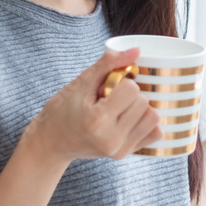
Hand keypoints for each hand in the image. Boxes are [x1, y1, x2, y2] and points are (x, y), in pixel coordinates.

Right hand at [21, 47, 162, 164]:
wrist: (50, 143)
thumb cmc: (61, 111)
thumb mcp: (81, 83)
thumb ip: (109, 63)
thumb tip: (136, 50)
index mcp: (98, 120)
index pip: (132, 89)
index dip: (122, 82)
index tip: (106, 87)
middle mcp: (111, 139)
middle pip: (144, 102)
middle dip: (131, 94)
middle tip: (110, 98)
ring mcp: (119, 150)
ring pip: (154, 117)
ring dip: (141, 107)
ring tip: (119, 108)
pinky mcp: (125, 155)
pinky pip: (155, 132)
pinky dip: (145, 121)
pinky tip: (129, 118)